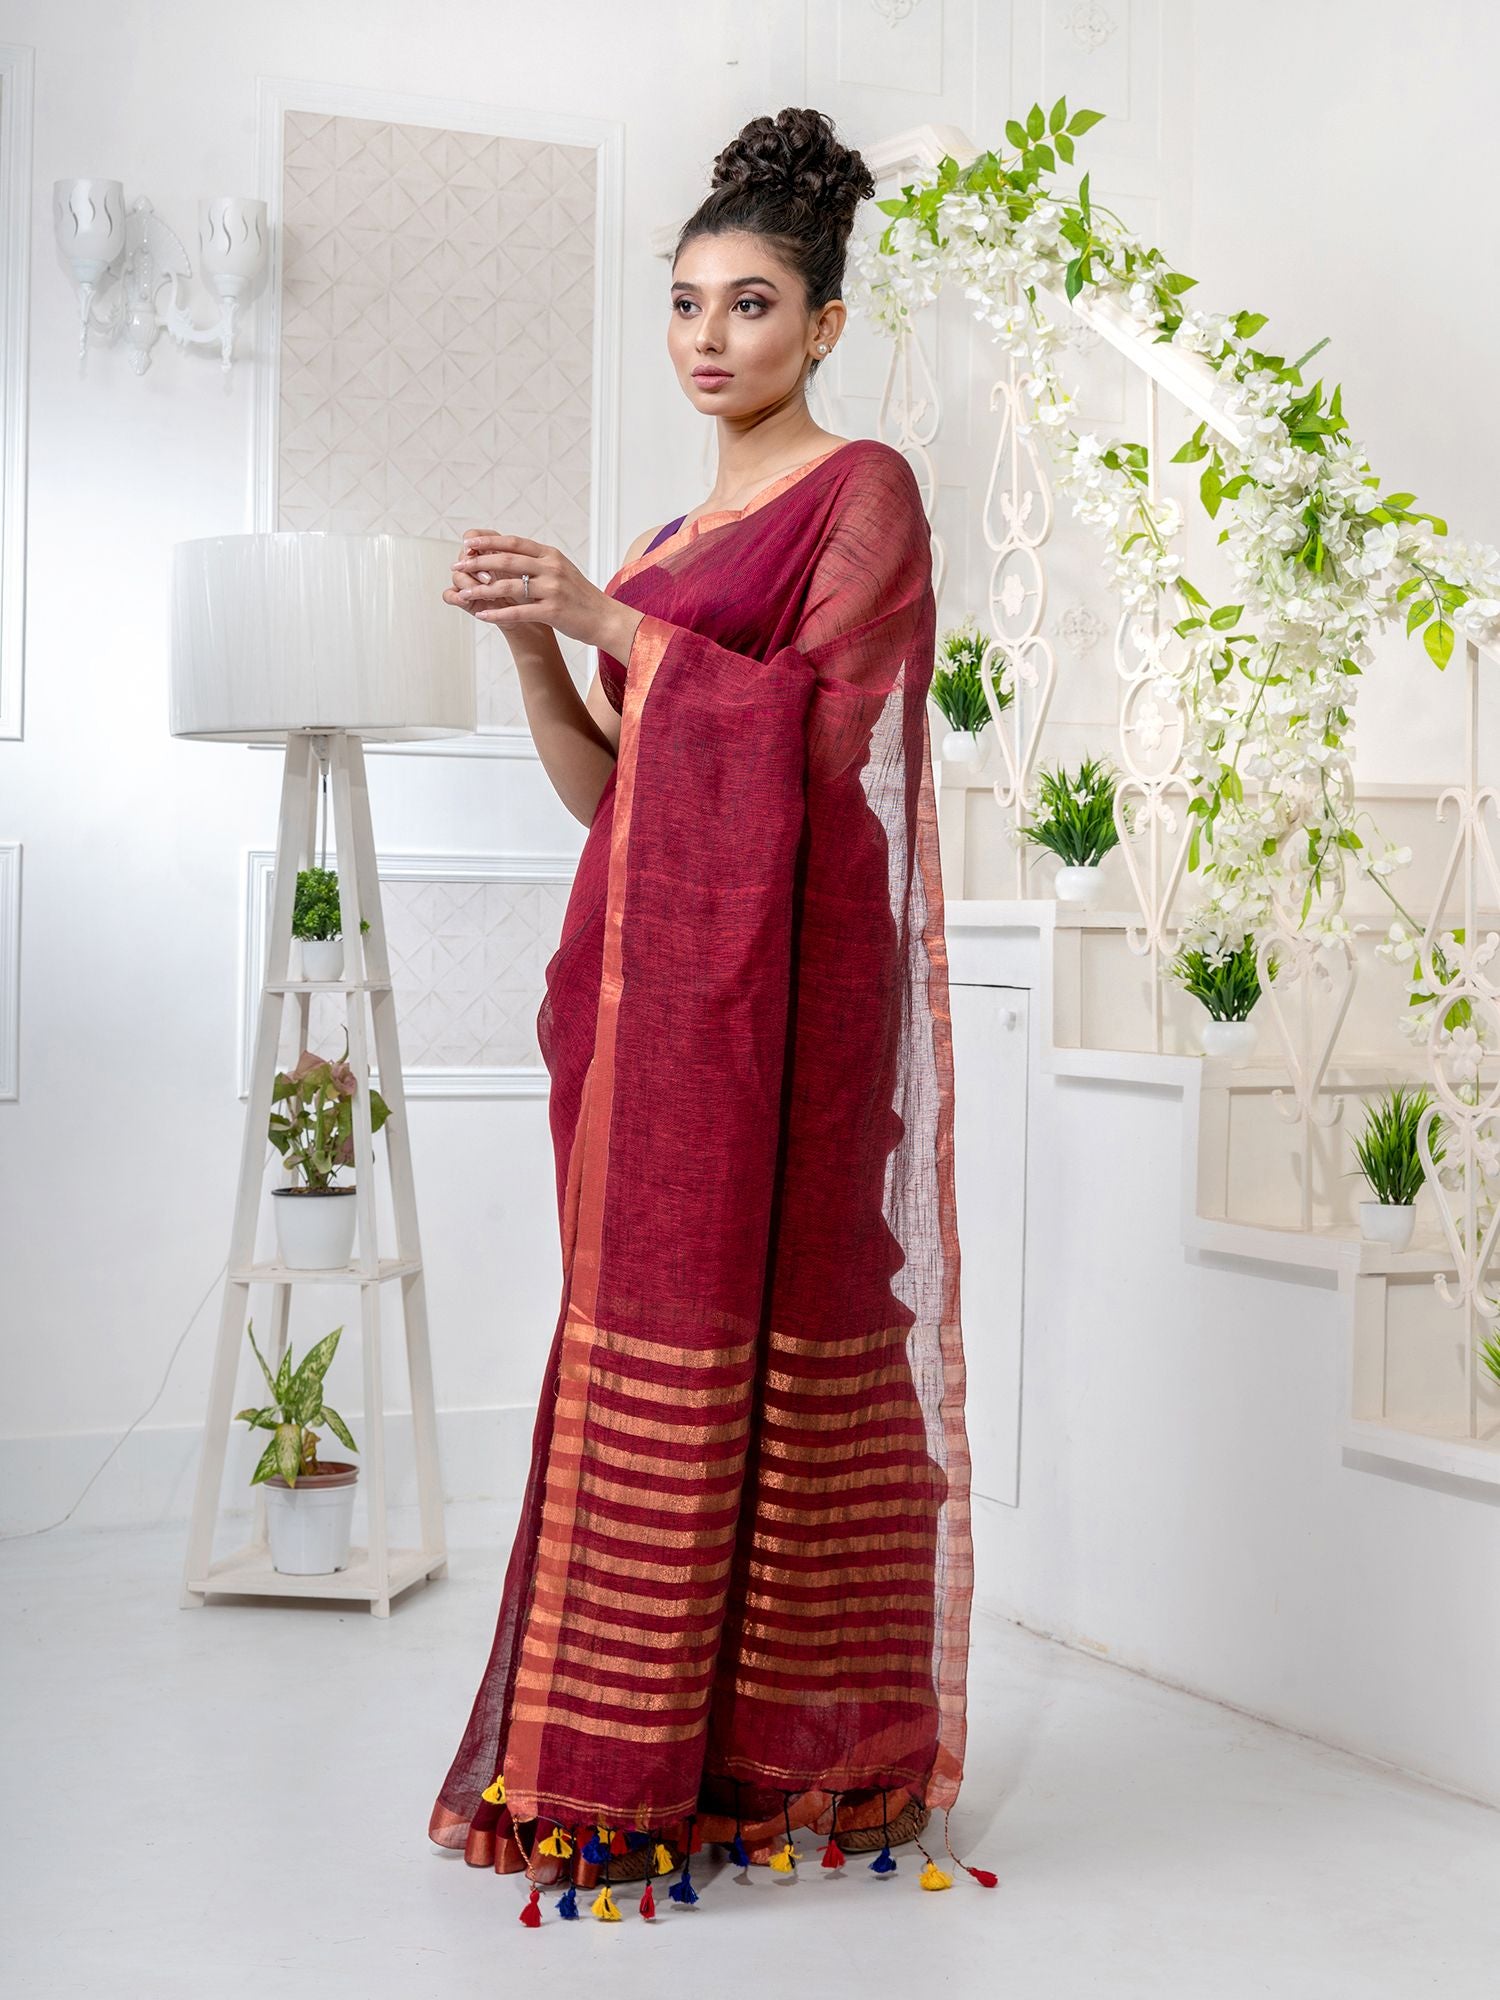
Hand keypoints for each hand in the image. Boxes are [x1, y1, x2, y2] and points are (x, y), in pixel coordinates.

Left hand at [445, 532, 639, 657]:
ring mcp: (553, 589)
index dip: (488, 541)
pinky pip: (519, 612)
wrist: (606, 618)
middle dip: (478, 562)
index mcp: (551, 555)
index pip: (513, 542)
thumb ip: (539, 562)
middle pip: (506, 560)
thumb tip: (513, 554)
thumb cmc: (581, 597)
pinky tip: (482, 615)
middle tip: (457, 566)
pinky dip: (498, 614)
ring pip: (509, 586)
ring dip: (482, 590)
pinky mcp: (553, 611)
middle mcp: (551, 568)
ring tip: (465, 594)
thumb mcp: (562, 571)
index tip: (467, 543)